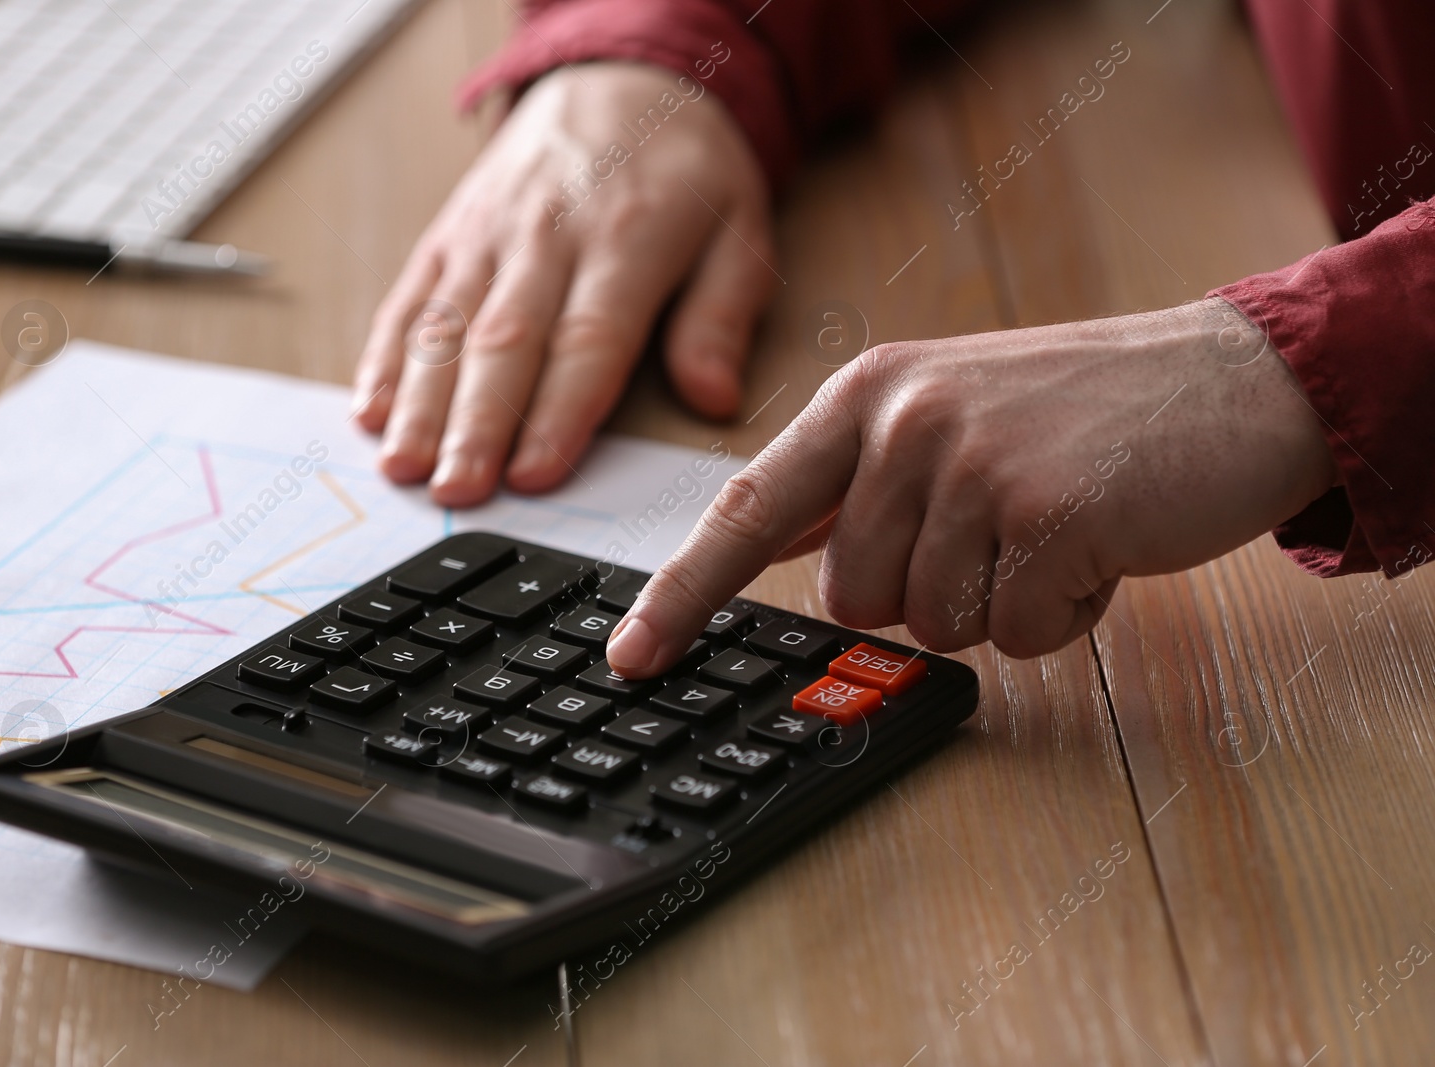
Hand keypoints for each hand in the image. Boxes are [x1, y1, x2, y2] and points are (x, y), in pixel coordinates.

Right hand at [352, 62, 776, 505]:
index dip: (559, 411)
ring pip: (446, 324)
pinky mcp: (451, 232)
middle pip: (505, 339)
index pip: (589, 337)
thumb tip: (715, 398)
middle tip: (456, 493)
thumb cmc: (684, 172)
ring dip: (419, 402)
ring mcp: (489, 231)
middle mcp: (548, 231)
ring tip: (404, 467)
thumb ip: (722, 316)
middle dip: (475, 425)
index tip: (535, 473)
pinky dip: (386, 356)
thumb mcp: (739, 230)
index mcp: (629, 236)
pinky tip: (370, 410)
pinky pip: (411, 297)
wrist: (619, 79)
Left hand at [606, 298, 1338, 671]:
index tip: (632, 656)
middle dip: (928, 594)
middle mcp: (903, 420)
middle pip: (854, 598)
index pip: (746, 509)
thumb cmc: (1077, 412)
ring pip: (935, 625)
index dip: (683, 593)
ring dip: (1002, 603)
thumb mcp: (942, 414)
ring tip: (1052, 525)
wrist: (1225, 379)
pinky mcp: (1048, 511)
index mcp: (863, 397)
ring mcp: (973, 462)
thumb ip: (850, 482)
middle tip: (999, 528)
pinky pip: (1019, 633)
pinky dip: (1064, 613)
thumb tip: (763, 551)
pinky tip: (1096, 543)